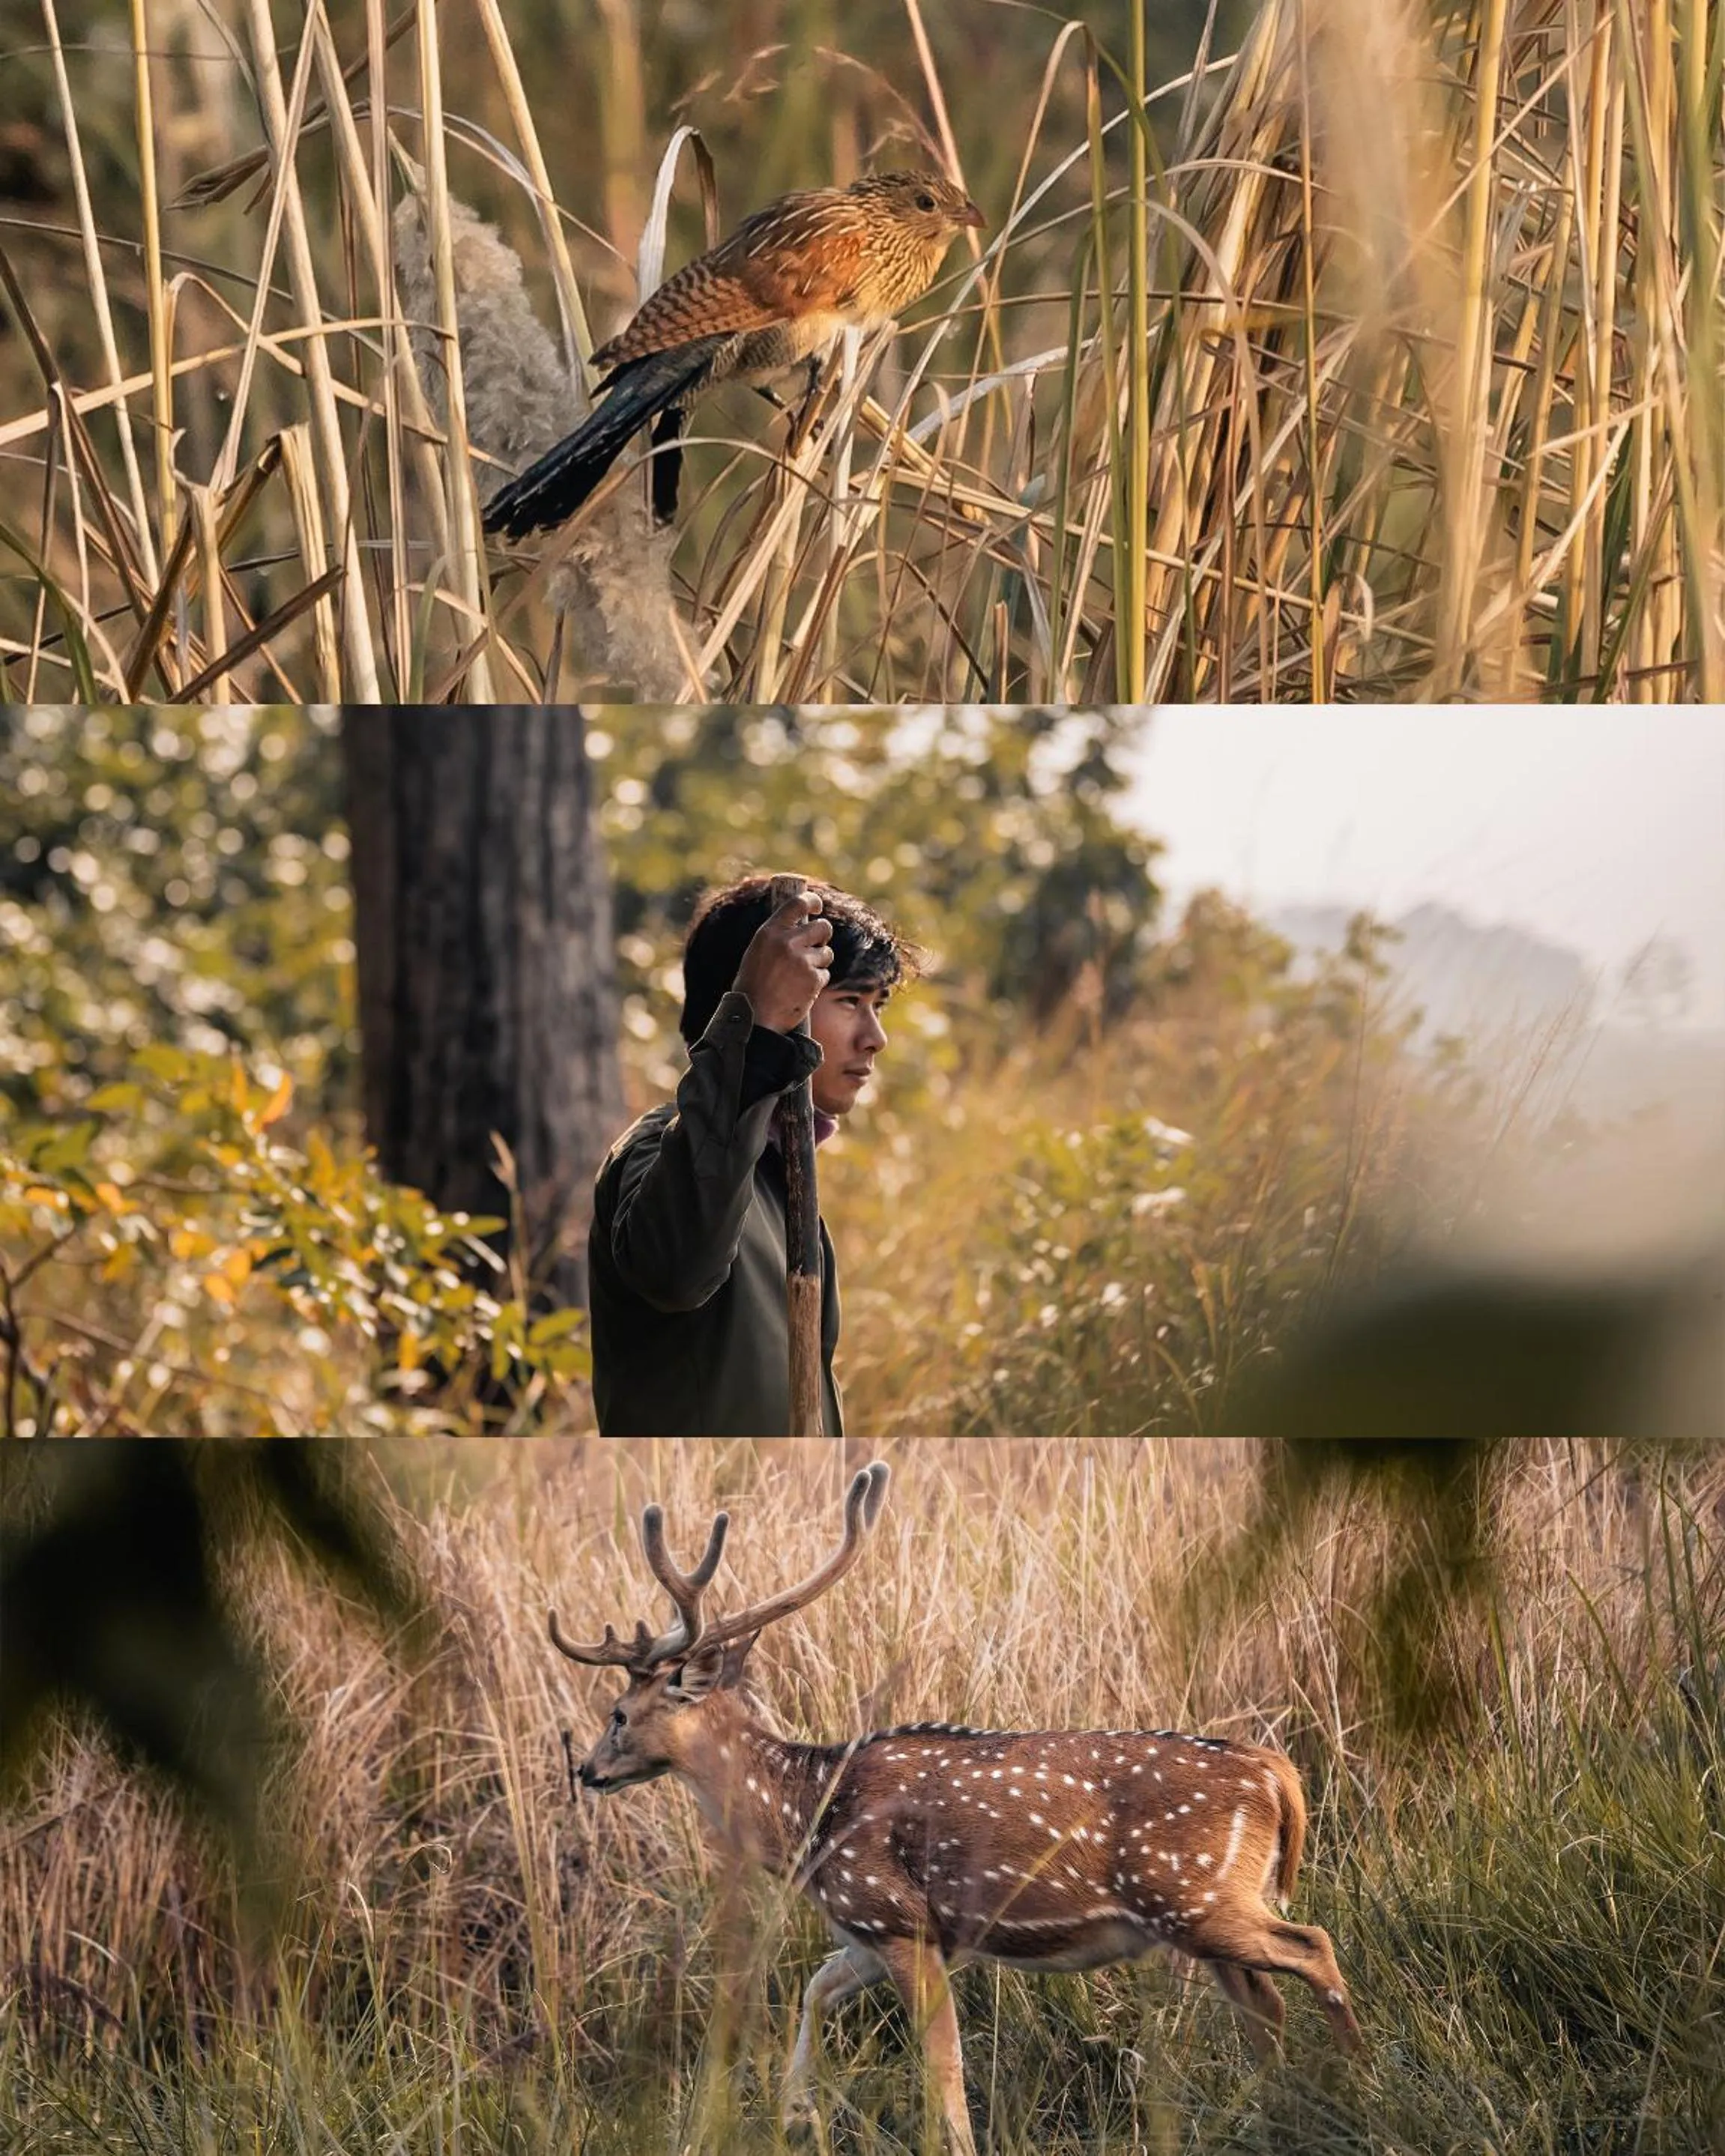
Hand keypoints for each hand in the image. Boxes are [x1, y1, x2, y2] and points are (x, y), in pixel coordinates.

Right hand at [733, 893, 831, 1033]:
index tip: (817, 906)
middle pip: (822, 927)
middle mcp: (787, 942)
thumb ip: (777, 936)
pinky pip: (825, 973)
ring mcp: (802, 961)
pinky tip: (801, 990)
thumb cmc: (753, 986)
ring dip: (819, 962)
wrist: (755, 1017)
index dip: (812, 901)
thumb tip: (801, 922)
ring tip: (800, 975)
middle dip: (823, 936)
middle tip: (817, 945)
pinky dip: (817, 982)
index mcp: (769, 932)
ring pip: (826, 953)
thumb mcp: (758, 952)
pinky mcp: (813, 979)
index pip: (798, 903)